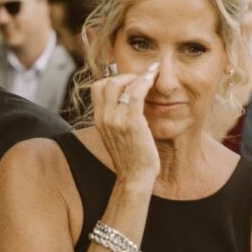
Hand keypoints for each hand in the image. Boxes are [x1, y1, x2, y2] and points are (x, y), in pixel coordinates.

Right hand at [89, 63, 160, 188]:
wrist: (135, 177)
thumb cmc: (131, 158)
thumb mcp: (116, 136)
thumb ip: (116, 119)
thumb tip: (126, 102)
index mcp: (99, 120)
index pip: (97, 88)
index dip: (113, 79)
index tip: (129, 81)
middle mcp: (104, 118)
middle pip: (106, 83)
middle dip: (125, 75)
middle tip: (141, 78)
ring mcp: (116, 120)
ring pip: (120, 84)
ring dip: (138, 76)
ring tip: (151, 75)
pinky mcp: (132, 123)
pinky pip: (136, 93)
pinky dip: (145, 81)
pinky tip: (154, 79)